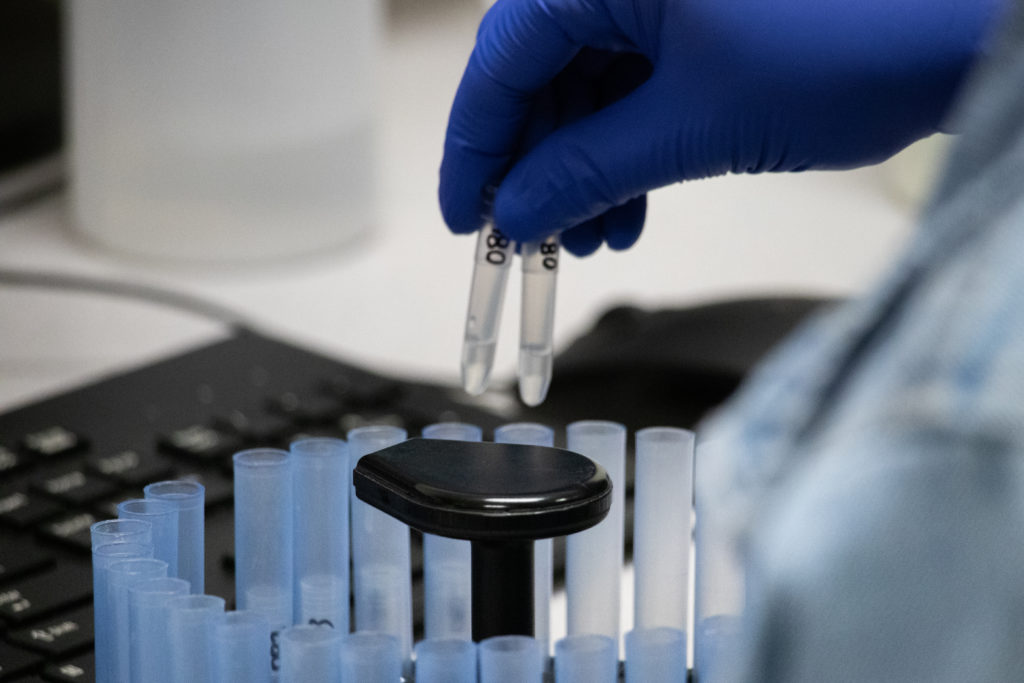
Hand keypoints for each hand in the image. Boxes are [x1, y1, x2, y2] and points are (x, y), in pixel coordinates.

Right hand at [439, 0, 1001, 254]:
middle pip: (541, 75)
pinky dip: (626, 152)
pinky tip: (628, 210)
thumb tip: (516, 212)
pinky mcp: (699, 20)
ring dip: (583, 170)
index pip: (502, 57)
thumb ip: (586, 170)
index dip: (476, 146)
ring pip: (588, 89)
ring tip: (591, 238)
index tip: (467, 216)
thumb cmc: (851, 44)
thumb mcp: (692, 126)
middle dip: (538, 169)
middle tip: (534, 239)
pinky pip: (635, 89)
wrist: (966, 28)